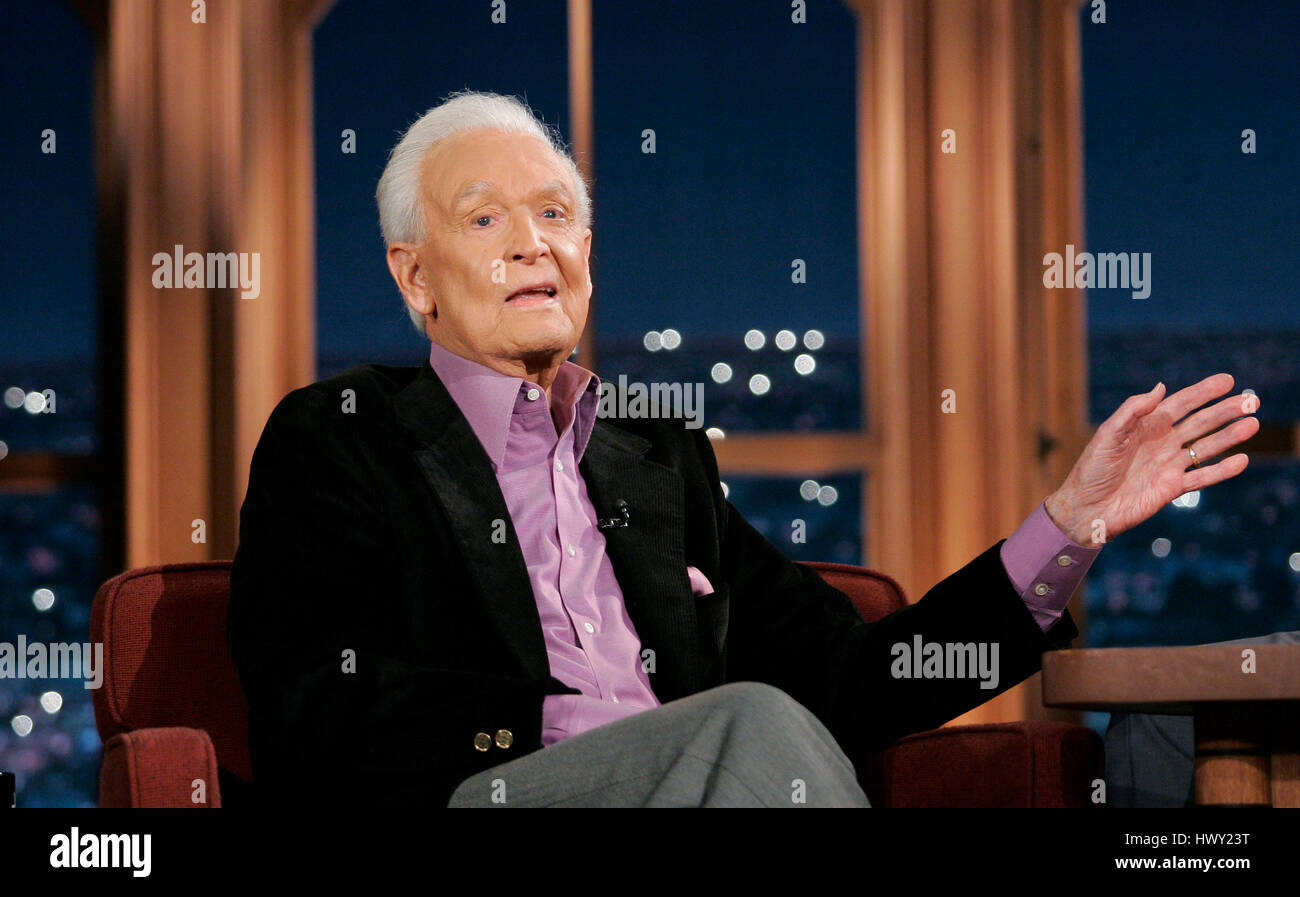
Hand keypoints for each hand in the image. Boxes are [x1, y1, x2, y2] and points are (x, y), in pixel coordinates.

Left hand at [1044, 373, 1259, 545]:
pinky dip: (1222, 470)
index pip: (1181, 403)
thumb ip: (1132, 411)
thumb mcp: (1108, 435)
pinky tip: (1242, 460)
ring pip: (1207, 447)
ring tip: (1253, 424)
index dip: (1203, 392)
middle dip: (1225, 411)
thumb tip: (1161, 388)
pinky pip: (1203, 478)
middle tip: (1251, 401)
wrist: (1086, 508)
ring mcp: (1169, 465)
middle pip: (1200, 422)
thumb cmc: (1091, 469)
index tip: (1227, 380)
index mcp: (1146, 426)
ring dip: (1230, 436)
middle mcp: (1162, 442)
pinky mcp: (1172, 488)